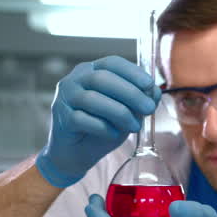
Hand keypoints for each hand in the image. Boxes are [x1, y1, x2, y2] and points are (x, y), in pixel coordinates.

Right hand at [35, 57, 159, 187]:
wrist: (76, 153)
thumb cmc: (102, 126)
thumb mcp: (126, 110)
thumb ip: (139, 99)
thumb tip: (154, 93)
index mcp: (91, 70)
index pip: (113, 63)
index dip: (133, 72)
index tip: (150, 85)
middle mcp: (75, 80)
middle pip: (102, 79)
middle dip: (130, 93)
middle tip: (149, 109)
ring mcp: (65, 98)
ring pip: (92, 99)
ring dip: (119, 113)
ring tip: (135, 126)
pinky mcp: (61, 118)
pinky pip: (82, 119)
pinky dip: (103, 127)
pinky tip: (114, 134)